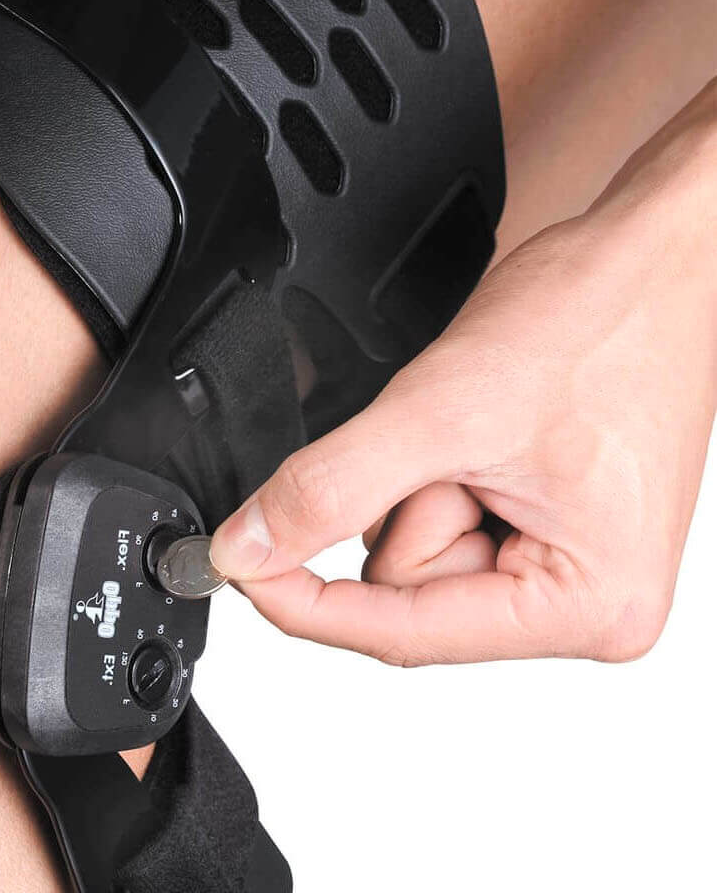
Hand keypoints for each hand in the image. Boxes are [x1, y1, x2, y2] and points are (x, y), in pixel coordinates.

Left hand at [209, 82, 716, 665]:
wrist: (658, 256)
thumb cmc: (602, 318)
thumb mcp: (438, 411)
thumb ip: (330, 489)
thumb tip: (247, 551)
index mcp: (584, 606)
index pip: (398, 636)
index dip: (299, 601)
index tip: (234, 567)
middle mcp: (585, 607)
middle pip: (404, 595)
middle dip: (399, 506)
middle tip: (454, 437)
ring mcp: (566, 572)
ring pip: (413, 554)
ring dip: (418, 482)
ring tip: (484, 424)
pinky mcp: (544, 534)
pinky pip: (440, 523)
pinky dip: (434, 472)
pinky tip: (485, 431)